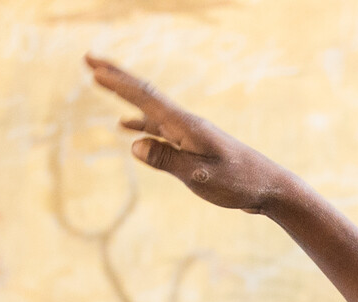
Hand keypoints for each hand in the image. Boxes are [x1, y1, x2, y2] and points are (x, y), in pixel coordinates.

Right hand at [86, 58, 290, 213]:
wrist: (268, 187)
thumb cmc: (238, 182)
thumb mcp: (201, 175)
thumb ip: (167, 160)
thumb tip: (133, 144)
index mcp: (186, 125)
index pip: (145, 97)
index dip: (118, 83)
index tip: (93, 68)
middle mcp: (185, 123)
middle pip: (144, 93)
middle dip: (116, 76)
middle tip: (89, 59)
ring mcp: (188, 133)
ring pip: (148, 108)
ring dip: (124, 95)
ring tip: (101, 82)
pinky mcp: (192, 145)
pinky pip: (159, 128)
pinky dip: (140, 123)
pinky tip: (126, 127)